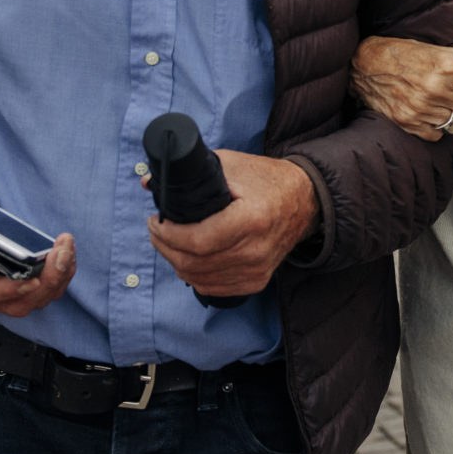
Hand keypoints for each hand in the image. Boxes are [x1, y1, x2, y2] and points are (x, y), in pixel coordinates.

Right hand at [0, 183, 75, 316]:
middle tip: (60, 254)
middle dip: (45, 283)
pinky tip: (66, 250)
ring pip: (37, 297)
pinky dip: (61, 272)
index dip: (10, 290)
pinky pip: (46, 287)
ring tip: (66, 248)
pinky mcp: (22, 279)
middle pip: (18, 302)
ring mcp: (5, 287)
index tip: (33, 280)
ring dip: (58, 277)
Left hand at [148, 150, 317, 296]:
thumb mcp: (232, 165)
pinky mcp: (256, 281)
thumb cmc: (266, 179)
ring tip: (168, 243)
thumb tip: (148, 181)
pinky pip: (212, 288)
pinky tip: (187, 260)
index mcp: (251, 219)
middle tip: (156, 230)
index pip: (198, 240)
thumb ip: (192, 171)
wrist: (304, 201)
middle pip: (194, 263)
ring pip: (199, 279)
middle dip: (165, 247)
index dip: (169, 235)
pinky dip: (193, 276)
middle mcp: (255, 250)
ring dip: (175, 262)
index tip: (155, 221)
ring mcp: (256, 270)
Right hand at [351, 37, 452, 140]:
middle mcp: (437, 88)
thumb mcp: (449, 53)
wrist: (368, 64)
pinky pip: (439, 135)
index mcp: (450, 67)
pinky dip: (436, 126)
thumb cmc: (411, 55)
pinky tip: (426, 110)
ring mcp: (422, 108)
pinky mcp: (409, 124)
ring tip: (438, 100)